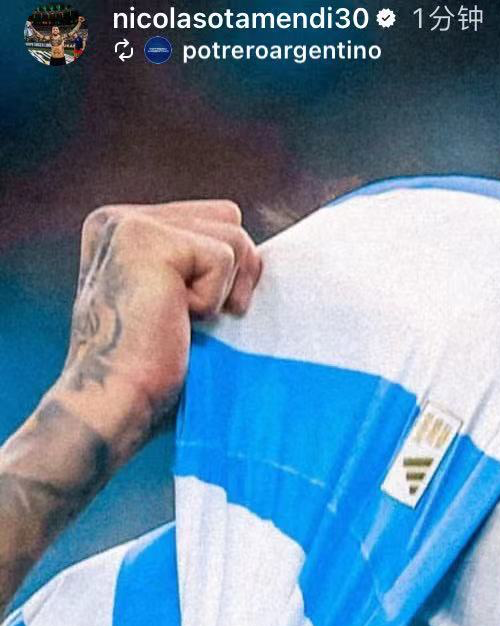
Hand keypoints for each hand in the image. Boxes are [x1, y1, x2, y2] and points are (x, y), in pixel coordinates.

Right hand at [58, 200, 261, 464]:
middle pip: (228, 219)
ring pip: (233, 235)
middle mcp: (119, 220)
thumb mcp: (174, 309)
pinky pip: (223, 258)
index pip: (212, 220)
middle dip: (233, 276)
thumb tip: (258, 259)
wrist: (115, 406)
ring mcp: (130, 226)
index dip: (226, 273)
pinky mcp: (147, 240)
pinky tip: (174, 322)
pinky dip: (211, 302)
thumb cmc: (148, 377)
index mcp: (122, 233)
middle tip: (195, 322)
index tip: (189, 317)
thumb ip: (197, 270)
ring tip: (180, 322)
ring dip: (221, 292)